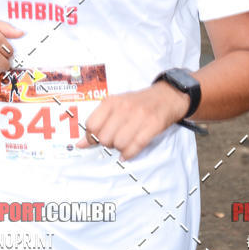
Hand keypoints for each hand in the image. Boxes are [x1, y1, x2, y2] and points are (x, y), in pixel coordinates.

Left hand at [76, 82, 190, 160]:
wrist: (167, 96)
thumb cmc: (139, 102)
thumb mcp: (117, 106)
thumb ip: (98, 122)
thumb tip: (80, 144)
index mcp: (112, 101)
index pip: (91, 125)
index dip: (92, 137)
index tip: (96, 139)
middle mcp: (124, 107)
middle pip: (104, 138)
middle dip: (107, 143)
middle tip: (114, 139)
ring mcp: (140, 115)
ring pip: (119, 143)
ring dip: (120, 148)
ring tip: (124, 143)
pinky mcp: (153, 125)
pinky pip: (136, 146)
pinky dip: (129, 153)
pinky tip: (128, 153)